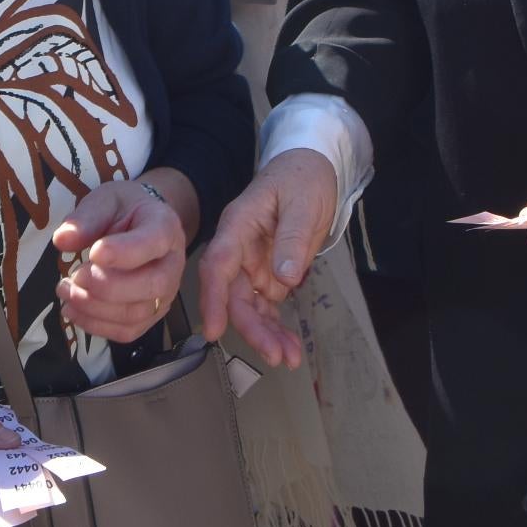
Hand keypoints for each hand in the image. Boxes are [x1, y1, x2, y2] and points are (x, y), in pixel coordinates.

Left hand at [53, 180, 188, 343]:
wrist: (143, 225)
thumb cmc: (126, 210)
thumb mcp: (106, 200)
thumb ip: (86, 218)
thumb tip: (62, 240)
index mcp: (165, 227)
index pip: (153, 242)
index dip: (124, 252)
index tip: (94, 252)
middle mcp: (172, 265)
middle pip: (152, 285)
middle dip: (108, 287)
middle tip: (75, 276)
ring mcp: (164, 295)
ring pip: (137, 314)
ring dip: (95, 308)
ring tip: (65, 291)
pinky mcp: (150, 315)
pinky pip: (128, 331)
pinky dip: (96, 325)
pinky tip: (73, 310)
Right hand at [196, 148, 339, 370]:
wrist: (313, 168)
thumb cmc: (303, 177)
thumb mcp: (303, 204)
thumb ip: (292, 239)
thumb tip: (284, 278)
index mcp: (238, 226)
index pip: (218, 265)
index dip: (213, 299)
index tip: (214, 331)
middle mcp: (239, 249)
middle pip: (234, 295)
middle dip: (251, 329)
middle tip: (276, 356)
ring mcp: (253, 264)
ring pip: (249, 307)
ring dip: (266, 334)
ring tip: (290, 358)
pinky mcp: (268, 274)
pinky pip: (266, 306)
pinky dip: (276, 327)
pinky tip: (290, 346)